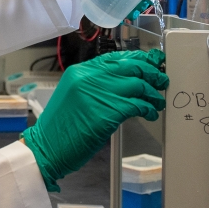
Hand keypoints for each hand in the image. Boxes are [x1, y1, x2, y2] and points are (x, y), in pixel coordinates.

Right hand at [21, 49, 167, 190]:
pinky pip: (137, 104)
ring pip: (137, 84)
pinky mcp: (108, 112)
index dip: (137, 59)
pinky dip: (148, 109)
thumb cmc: (60, 129)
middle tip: (161, 79)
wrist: (47, 149)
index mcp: (80, 71)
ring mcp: (99, 93)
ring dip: (152, 93)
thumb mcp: (73, 97)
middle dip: (150, 72)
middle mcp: (89, 78)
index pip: (115, 58)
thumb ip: (95, 85)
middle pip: (130, 66)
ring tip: (158, 101)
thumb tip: (123, 83)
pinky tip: (151, 113)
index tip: (150, 63)